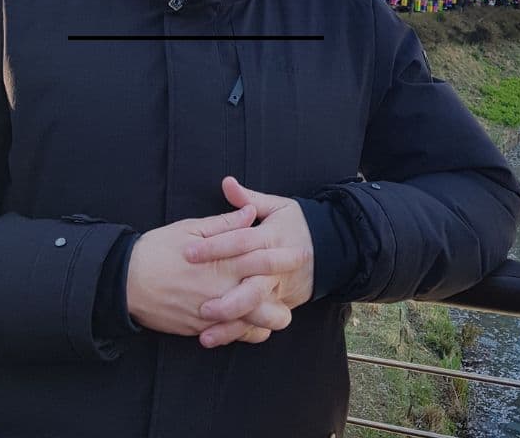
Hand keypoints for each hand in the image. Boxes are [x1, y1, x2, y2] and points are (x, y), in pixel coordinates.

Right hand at [126, 204, 301, 342]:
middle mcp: (221, 289)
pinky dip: (246, 332)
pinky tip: (253, 326)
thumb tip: (250, 212)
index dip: (284, 256)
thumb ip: (224, 223)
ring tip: (278, 311)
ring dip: (268, 318)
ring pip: (252, 323)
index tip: (302, 252)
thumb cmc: (158, 249)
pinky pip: (232, 336)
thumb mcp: (191, 227)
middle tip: (294, 288)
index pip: (261, 258)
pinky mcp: (201, 328)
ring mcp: (212, 312)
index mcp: (221, 261)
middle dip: (283, 296)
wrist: (126, 281)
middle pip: (264, 299)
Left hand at [184, 177, 314, 347]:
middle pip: (252, 284)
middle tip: (197, 302)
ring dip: (232, 322)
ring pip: (257, 310)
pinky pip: (261, 323)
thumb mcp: (277, 206)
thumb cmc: (296, 224)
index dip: (214, 247)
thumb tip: (226, 182)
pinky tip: (217, 338)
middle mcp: (277, 267)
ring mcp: (280, 289)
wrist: (332, 248)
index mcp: (272, 238)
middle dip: (225, 294)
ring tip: (203, 328)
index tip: (188, 252)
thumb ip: (249, 199)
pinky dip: (240, 333)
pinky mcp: (281, 305)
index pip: (240, 241)